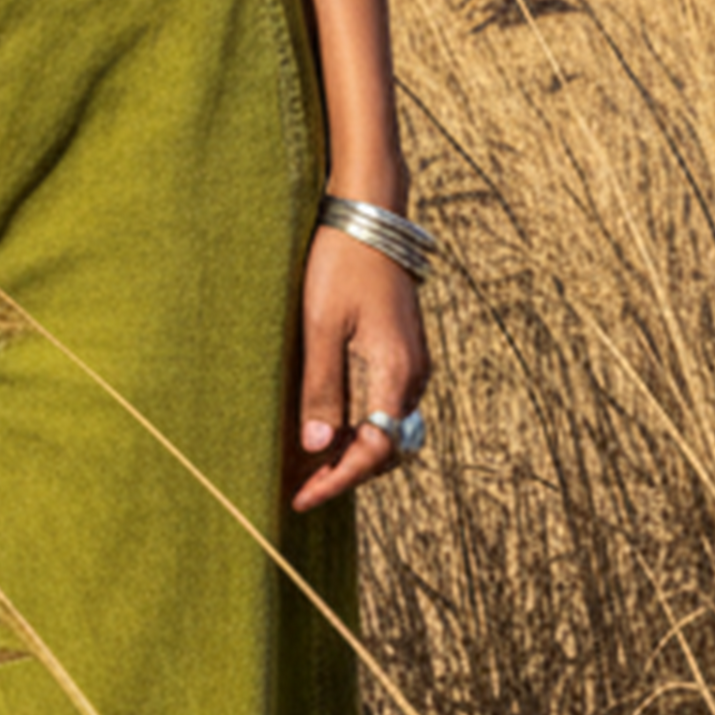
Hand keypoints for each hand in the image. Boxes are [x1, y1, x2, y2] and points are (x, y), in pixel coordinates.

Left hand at [290, 226, 429, 513]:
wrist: (371, 216)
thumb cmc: (341, 264)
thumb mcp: (320, 325)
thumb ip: (322, 388)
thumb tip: (318, 448)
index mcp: (395, 372)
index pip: (373, 451)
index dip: (337, 481)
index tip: (301, 499)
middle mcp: (413, 374)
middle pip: (387, 449)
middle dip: (347, 473)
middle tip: (301, 488)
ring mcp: (413, 363)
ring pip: (388, 429)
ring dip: (354, 452)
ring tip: (310, 465)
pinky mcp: (404, 352)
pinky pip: (387, 406)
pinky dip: (361, 425)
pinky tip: (330, 425)